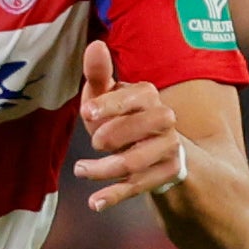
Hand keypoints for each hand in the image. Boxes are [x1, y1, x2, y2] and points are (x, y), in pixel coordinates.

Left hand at [70, 42, 188, 210]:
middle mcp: (165, 120)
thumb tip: (95, 45)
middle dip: (113, 135)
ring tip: (81, 170)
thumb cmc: (124, 120)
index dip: (110, 104)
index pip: (135, 97)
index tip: (87, 113)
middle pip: (142, 127)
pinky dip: (115, 195)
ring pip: (136, 161)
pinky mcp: (165, 174)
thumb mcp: (109, 99)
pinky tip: (94, 203)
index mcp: (149, 96)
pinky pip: (138, 186)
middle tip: (95, 141)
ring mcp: (168, 149)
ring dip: (104, 168)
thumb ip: (99, 76)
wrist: (162, 153)